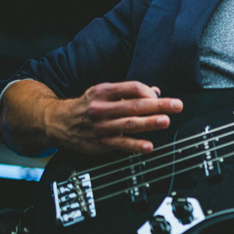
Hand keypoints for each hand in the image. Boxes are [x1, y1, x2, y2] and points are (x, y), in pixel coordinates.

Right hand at [45, 81, 182, 154]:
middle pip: (134, 105)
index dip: (148, 91)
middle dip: (157, 105)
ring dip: (149, 123)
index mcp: (104, 92)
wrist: (58, 123)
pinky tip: (148, 146)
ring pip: (128, 124)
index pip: (131, 88)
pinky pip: (121, 144)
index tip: (160, 96)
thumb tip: (155, 92)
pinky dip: (135, 145)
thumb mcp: (104, 93)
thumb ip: (129, 93)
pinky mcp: (100, 142)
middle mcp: (102, 108)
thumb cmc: (87, 106)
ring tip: (165, 121)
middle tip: (176, 105)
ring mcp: (101, 126)